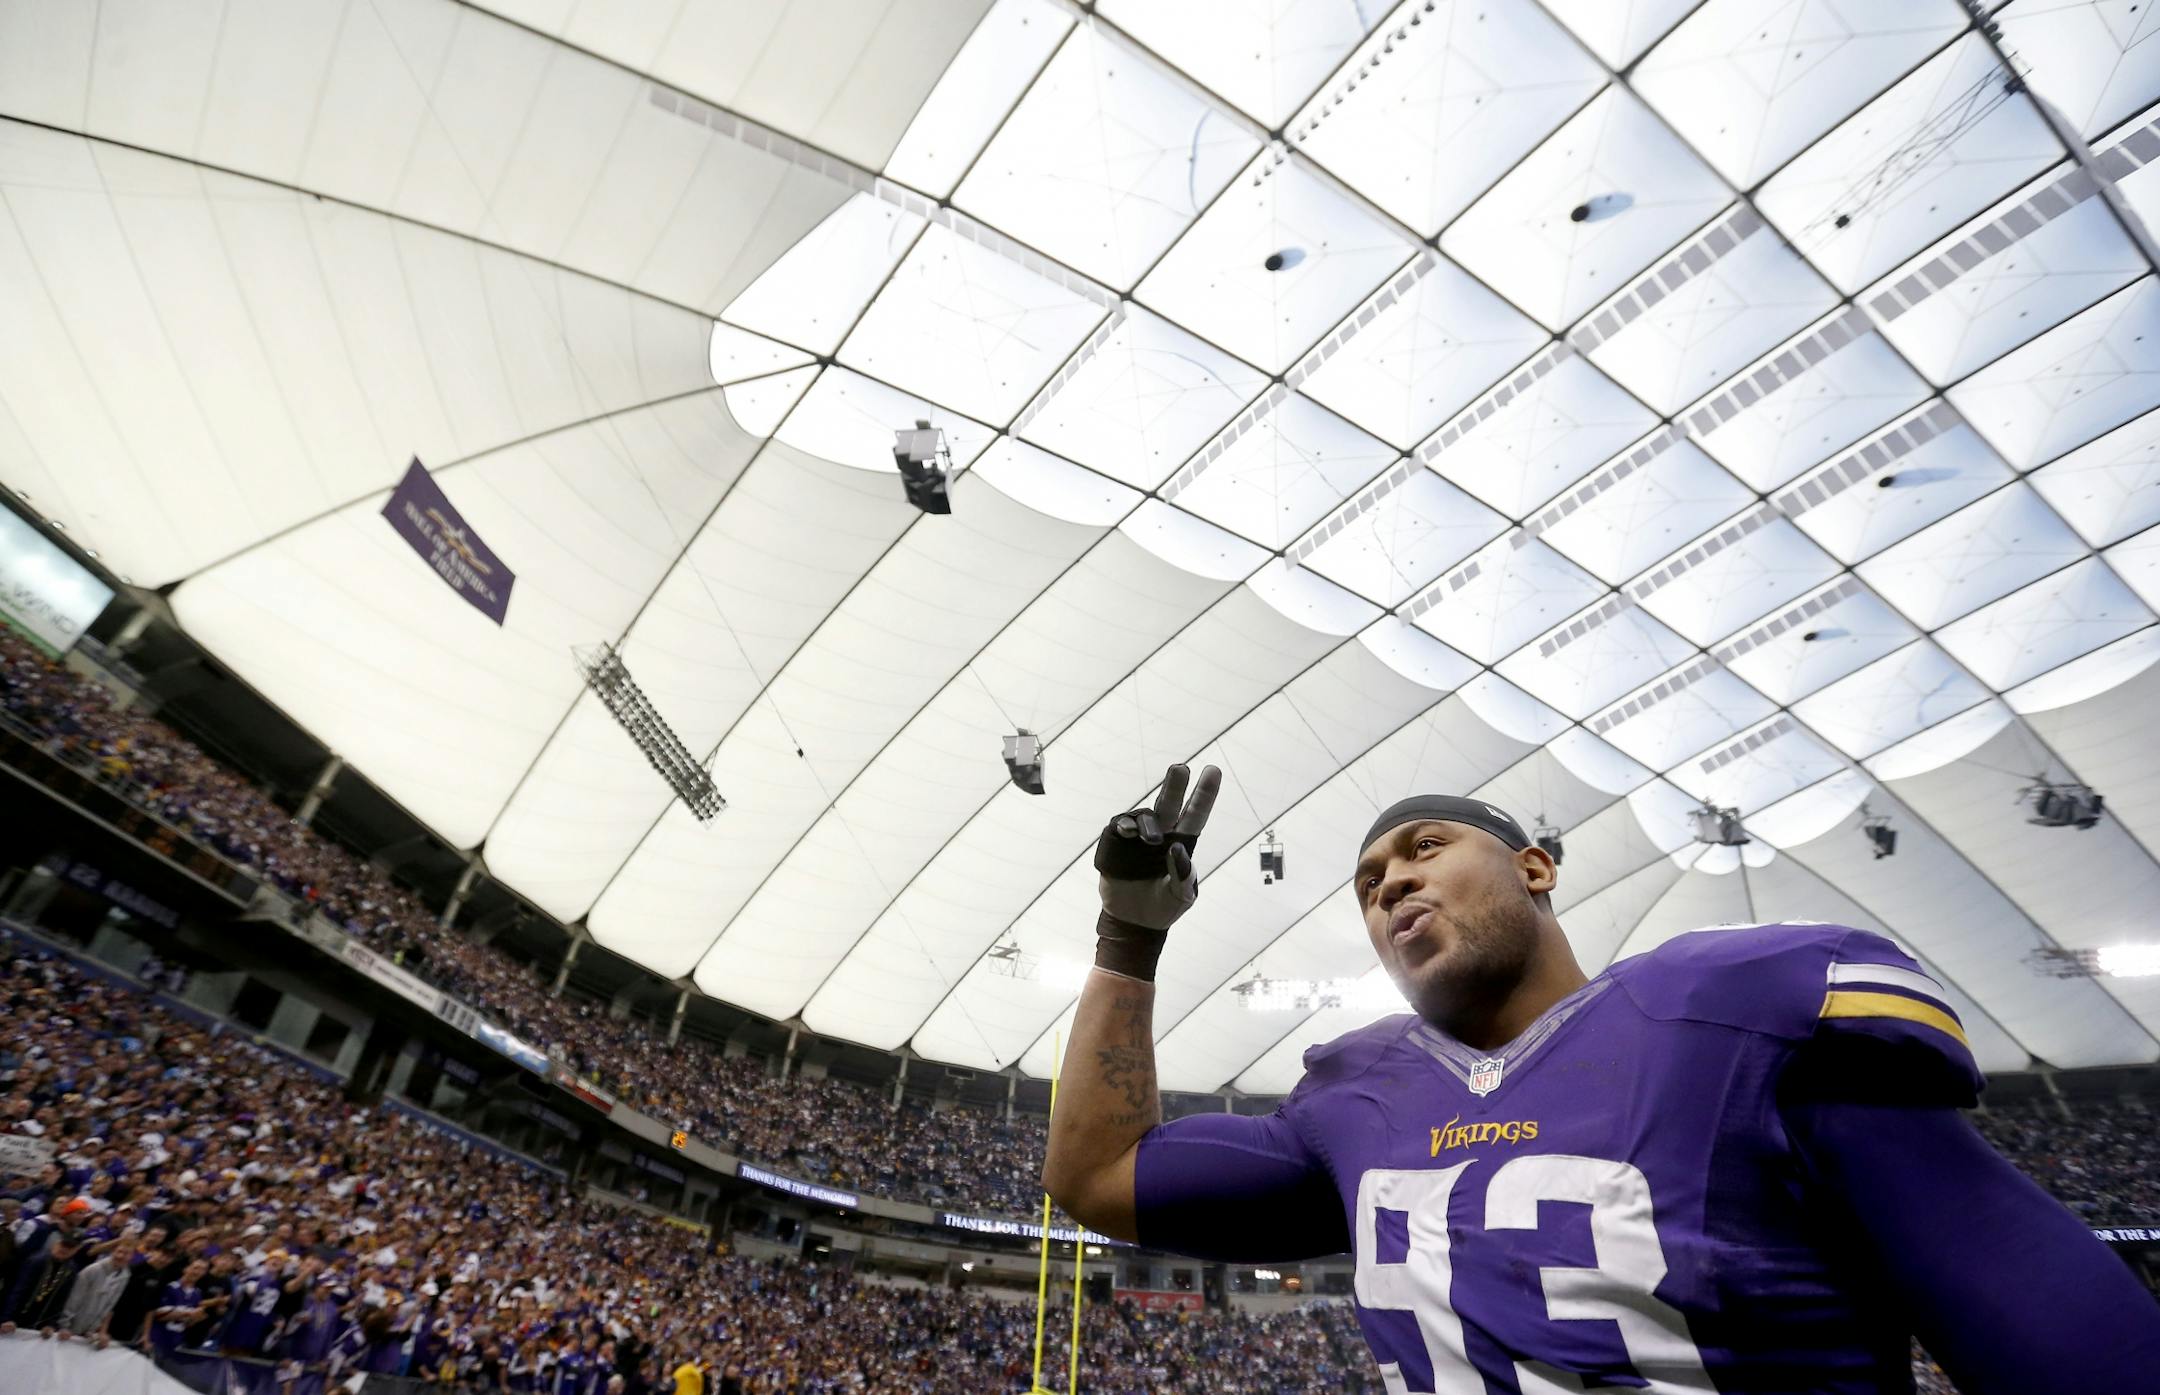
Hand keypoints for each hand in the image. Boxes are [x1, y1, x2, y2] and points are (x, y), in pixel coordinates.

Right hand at [1092, 763, 1219, 978]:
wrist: (1134, 921)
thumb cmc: (1164, 907)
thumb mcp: (1181, 897)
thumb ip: (1183, 875)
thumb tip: (1177, 848)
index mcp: (1183, 843)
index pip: (1196, 814)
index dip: (1205, 793)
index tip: (1213, 770)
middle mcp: (1162, 834)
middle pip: (1170, 803)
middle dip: (1176, 784)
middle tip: (1181, 768)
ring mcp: (1138, 837)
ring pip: (1145, 815)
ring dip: (1148, 823)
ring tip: (1150, 840)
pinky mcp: (1116, 843)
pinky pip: (1119, 825)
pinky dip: (1125, 825)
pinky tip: (1128, 832)